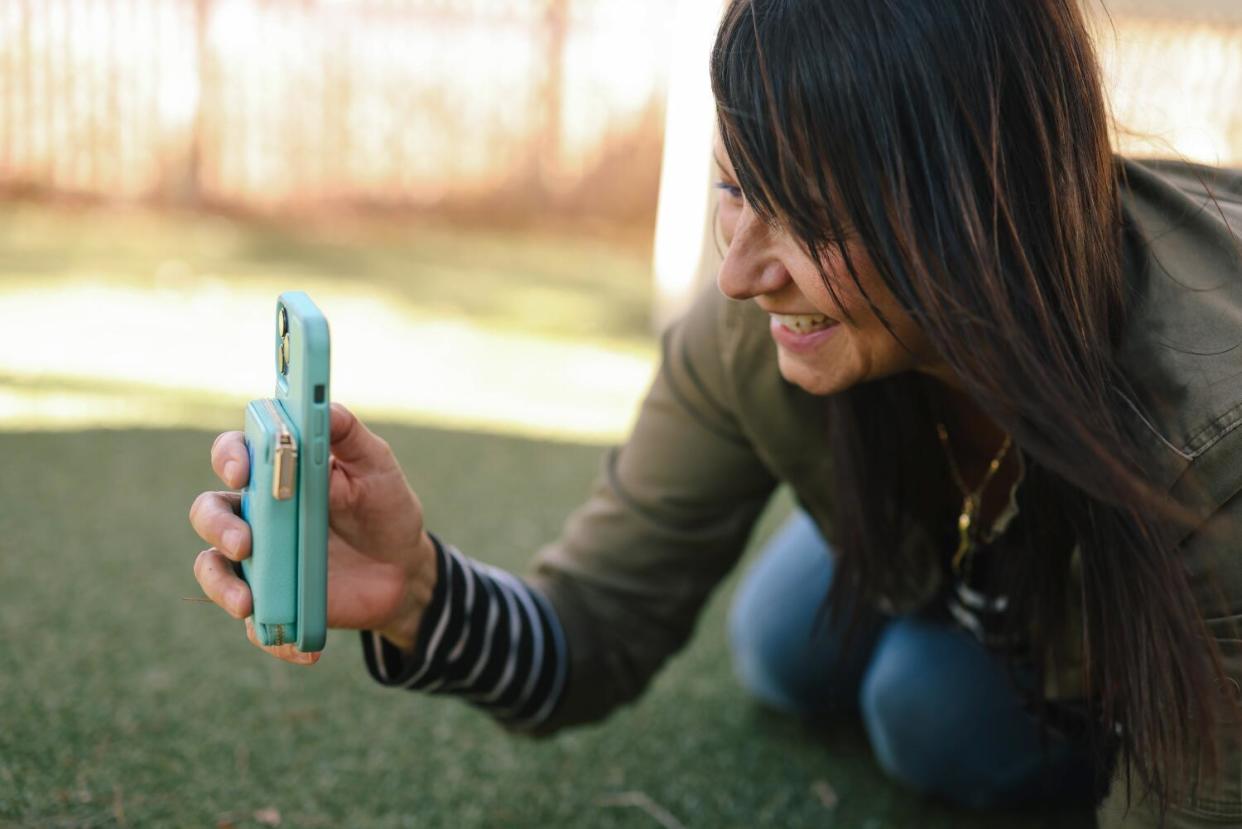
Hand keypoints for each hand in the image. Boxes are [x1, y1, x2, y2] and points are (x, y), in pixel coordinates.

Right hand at [189, 402, 437, 663]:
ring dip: (221, 587)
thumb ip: (350, 436)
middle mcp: (255, 513)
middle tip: (247, 543)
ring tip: (248, 604)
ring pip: (212, 568)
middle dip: (218, 526)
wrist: (405, 569)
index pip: (234, 453)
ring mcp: (257, 560)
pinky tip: (303, 650)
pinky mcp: (270, 601)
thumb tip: (325, 406)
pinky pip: (254, 622)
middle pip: (209, 511)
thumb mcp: (378, 467)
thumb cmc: (385, 507)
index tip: (244, 469)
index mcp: (275, 473)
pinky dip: (270, 636)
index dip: (230, 456)